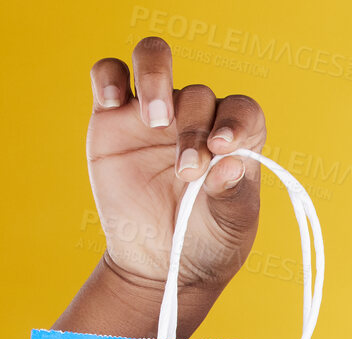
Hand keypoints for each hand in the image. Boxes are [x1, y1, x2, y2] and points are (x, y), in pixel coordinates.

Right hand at [87, 35, 264, 298]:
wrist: (160, 265)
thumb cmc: (205, 244)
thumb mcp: (229, 229)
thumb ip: (231, 197)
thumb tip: (231, 165)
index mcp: (232, 140)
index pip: (242, 110)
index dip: (236, 120)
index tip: (223, 147)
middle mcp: (195, 118)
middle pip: (198, 96)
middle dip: (194, 131)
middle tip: (186, 173)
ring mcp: (153, 114)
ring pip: (155, 59)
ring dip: (157, 78)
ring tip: (155, 120)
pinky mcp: (112, 118)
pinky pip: (109, 73)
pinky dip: (109, 77)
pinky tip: (113, 102)